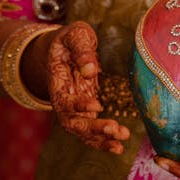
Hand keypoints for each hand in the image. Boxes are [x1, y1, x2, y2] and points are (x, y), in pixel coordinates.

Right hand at [47, 22, 129, 153]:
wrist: (66, 46)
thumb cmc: (70, 38)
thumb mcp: (75, 34)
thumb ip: (81, 49)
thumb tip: (90, 70)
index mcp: (56, 81)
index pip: (63, 100)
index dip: (77, 105)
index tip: (96, 105)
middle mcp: (63, 99)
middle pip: (72, 122)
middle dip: (91, 129)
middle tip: (113, 128)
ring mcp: (74, 108)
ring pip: (82, 131)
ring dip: (100, 138)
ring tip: (122, 139)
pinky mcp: (85, 111)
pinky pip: (91, 130)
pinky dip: (104, 139)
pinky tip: (120, 144)